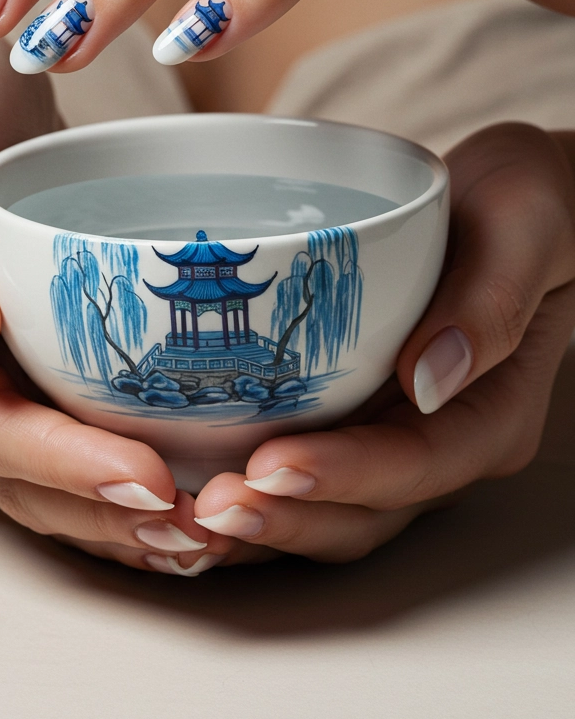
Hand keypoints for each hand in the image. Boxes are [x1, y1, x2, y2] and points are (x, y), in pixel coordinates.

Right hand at [0, 14, 228, 573]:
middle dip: (99, 509)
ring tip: (203, 534)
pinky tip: (178, 486)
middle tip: (201, 527)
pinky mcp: (9, 352)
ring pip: (29, 471)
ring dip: (109, 513)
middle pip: (5, 466)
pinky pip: (50, 431)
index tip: (146, 477)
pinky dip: (106, 472)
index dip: (55, 462)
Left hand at [189, 124, 574, 562]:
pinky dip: (257, 490)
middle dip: (287, 517)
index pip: (419, 464)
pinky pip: (309, 473)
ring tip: (189, 512)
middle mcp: (448, 440)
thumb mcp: (523, 223)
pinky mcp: (361, 417)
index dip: (343, 476)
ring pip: (332, 511)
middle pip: (367, 511)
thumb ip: (490, 300)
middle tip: (208, 504)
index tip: (271, 465)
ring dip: (264, 520)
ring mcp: (401, 435)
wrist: (519, 198)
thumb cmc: (530, 202)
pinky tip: (192, 483)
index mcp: (494, 408)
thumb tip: (427, 379)